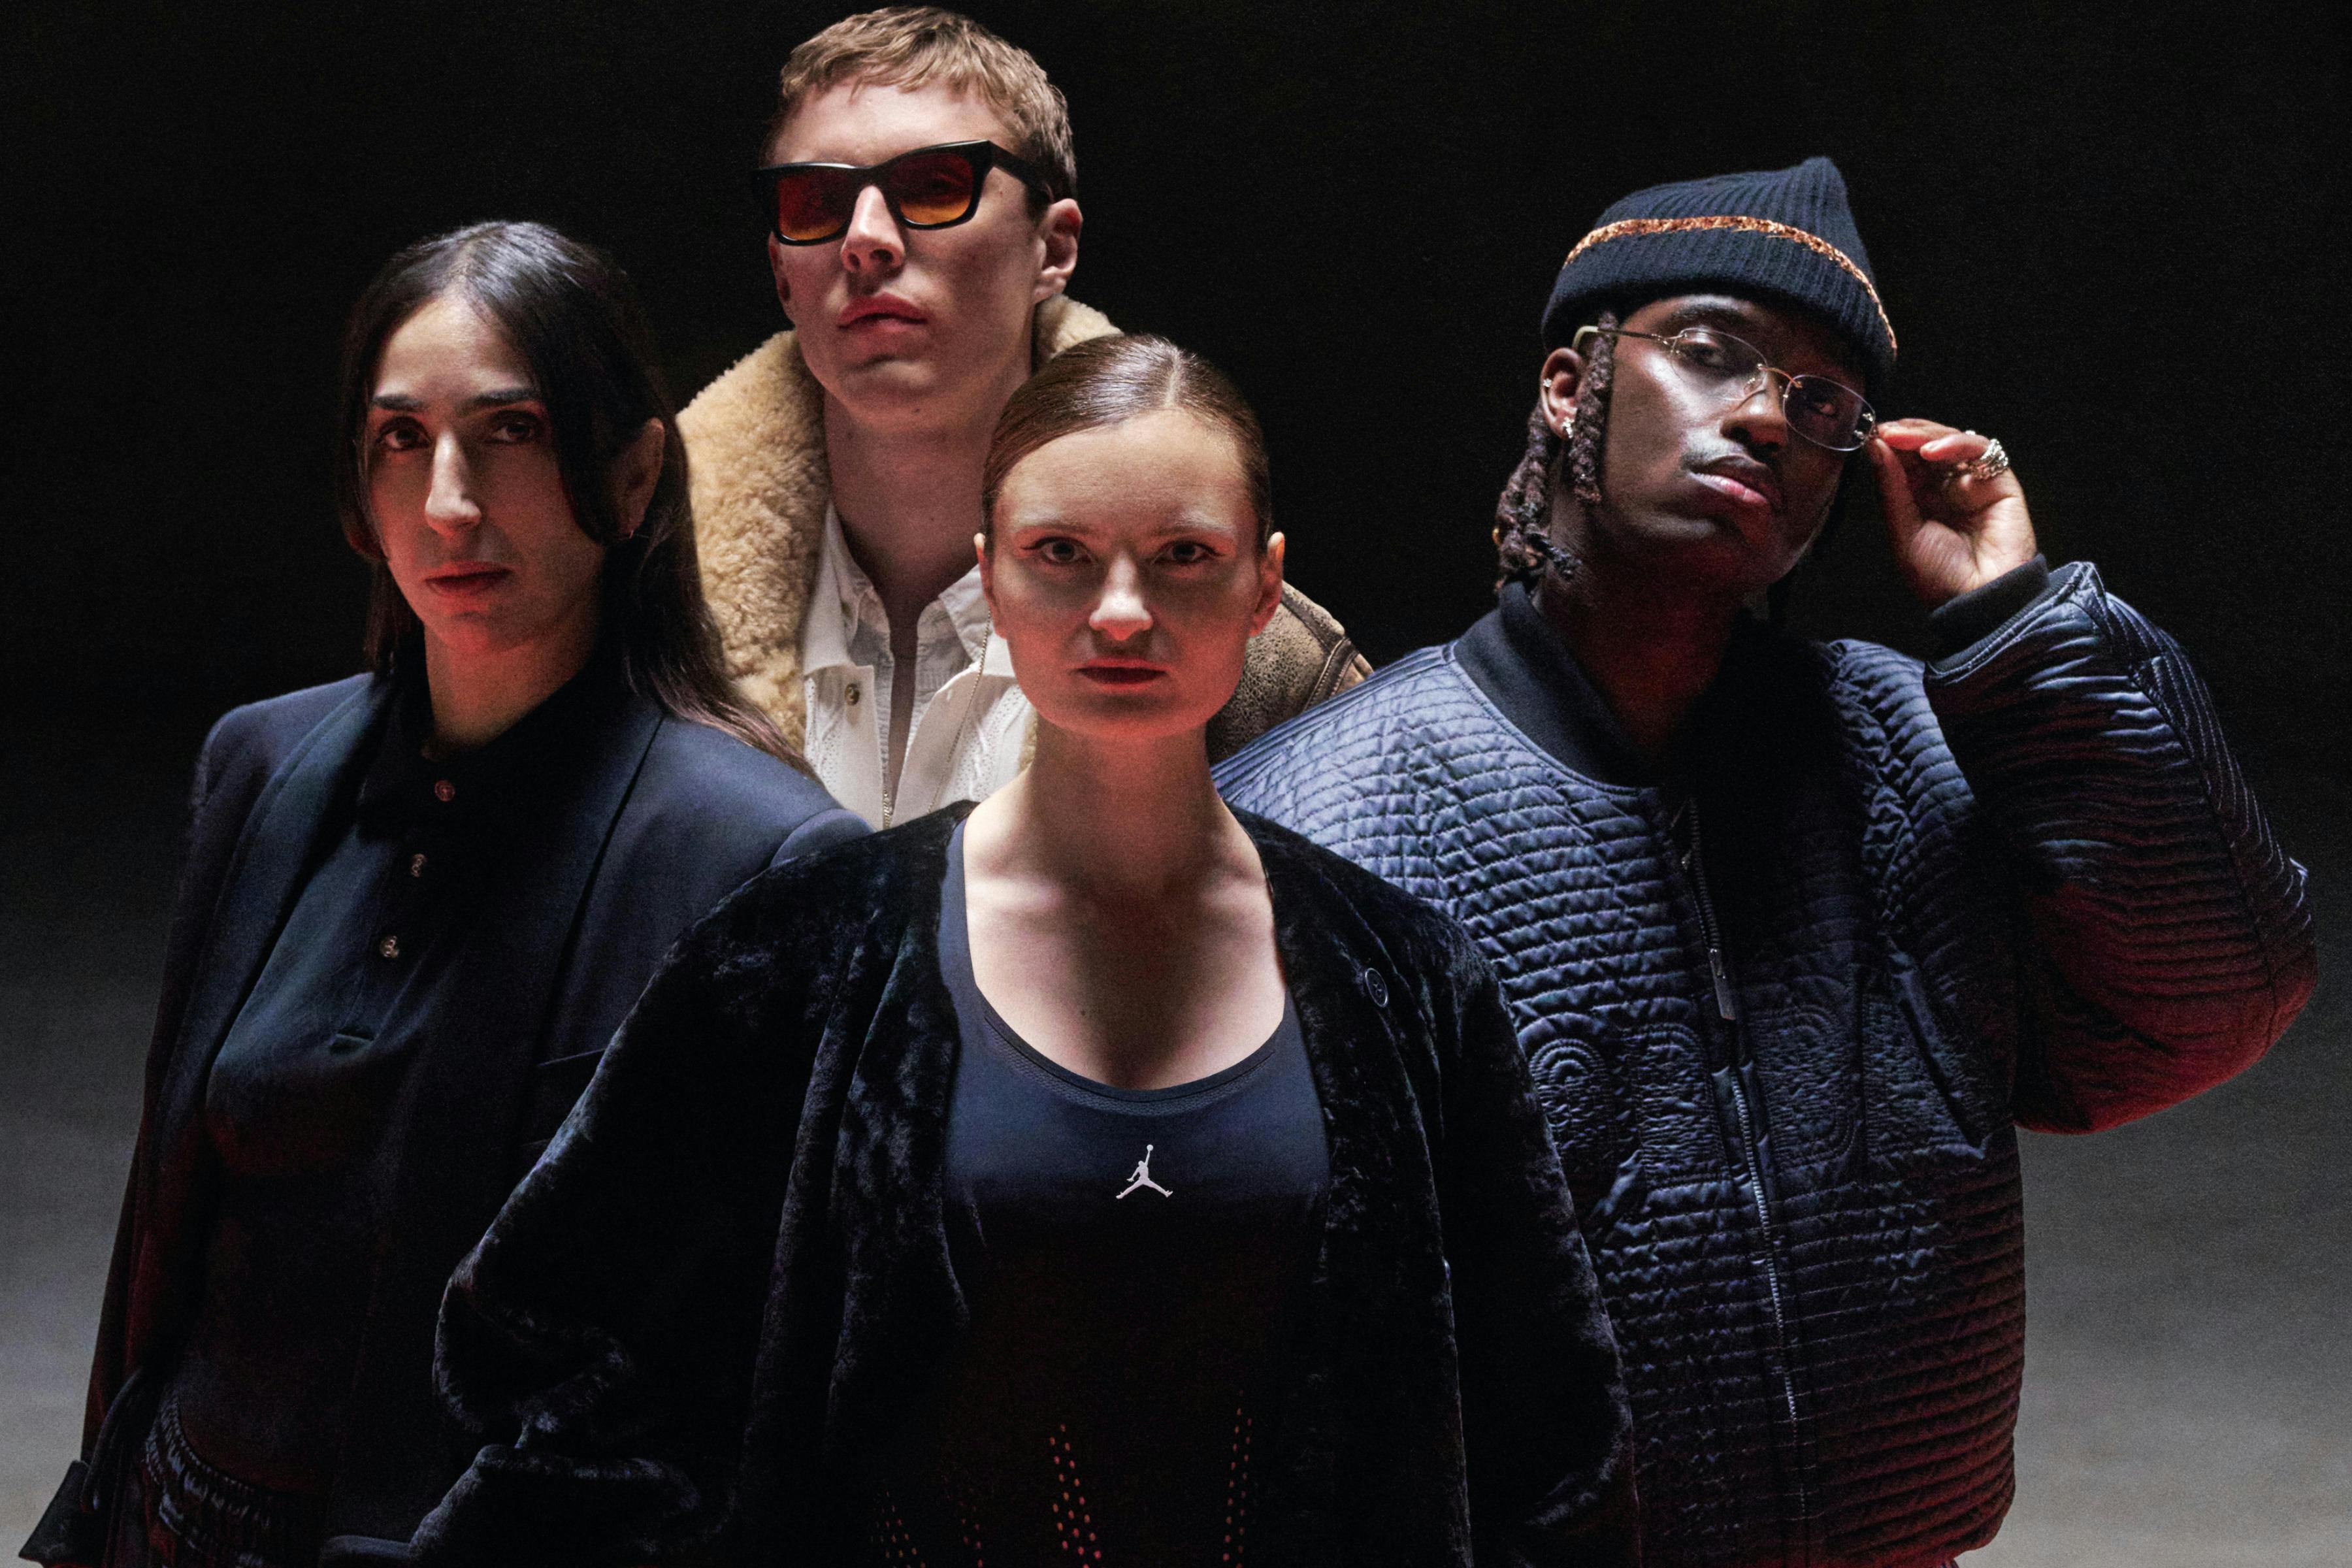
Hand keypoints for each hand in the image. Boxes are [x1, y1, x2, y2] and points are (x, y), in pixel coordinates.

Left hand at [1868, 418, 2036, 606]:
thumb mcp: (1903, 531)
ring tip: (1903, 438)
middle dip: (1904, 434)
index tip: (1870, 435)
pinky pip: (1980, 451)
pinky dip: (1956, 444)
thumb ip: (1891, 489)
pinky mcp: (1999, 480)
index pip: (1904, 460)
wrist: (1978, 599)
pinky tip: (1933, 451)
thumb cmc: (1939, 575)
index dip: (1889, 445)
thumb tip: (1875, 447)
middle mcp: (1945, 485)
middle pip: (1926, 444)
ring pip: (1951, 440)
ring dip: (1925, 434)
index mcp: (1919, 498)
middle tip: (1885, 431)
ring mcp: (1972, 481)